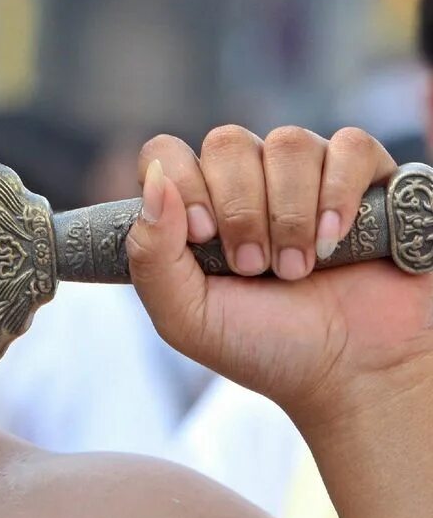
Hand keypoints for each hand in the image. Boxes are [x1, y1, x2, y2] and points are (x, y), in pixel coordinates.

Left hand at [126, 126, 432, 429]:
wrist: (349, 375)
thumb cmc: (263, 345)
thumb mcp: (184, 316)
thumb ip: (150, 252)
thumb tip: (154, 177)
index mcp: (197, 204)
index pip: (166, 152)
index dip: (183, 184)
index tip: (204, 235)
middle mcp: (249, 180)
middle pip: (227, 142)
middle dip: (241, 210)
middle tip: (255, 267)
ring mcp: (307, 175)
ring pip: (287, 143)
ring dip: (289, 213)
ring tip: (297, 269)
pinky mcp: (367, 178)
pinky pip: (350, 145)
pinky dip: (338, 193)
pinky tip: (335, 241)